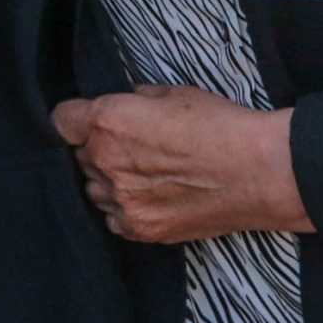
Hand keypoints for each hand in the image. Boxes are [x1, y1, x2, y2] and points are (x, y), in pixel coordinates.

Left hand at [51, 85, 310, 244]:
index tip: (87, 121)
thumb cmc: (222, 126)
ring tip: (146, 174)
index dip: (75, 119)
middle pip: (80, 156)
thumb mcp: (175, 93)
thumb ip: (138, 100)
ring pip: (95, 189)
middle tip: (134, 146)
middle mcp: (106, 161)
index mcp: (109, 121)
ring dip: (110, 180)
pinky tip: (153, 198)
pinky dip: (126, 209)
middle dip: (99, 149)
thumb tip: (127, 104)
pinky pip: (114, 218)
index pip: (61, 121)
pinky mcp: (140, 229)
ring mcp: (122, 200)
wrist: (260, 172)